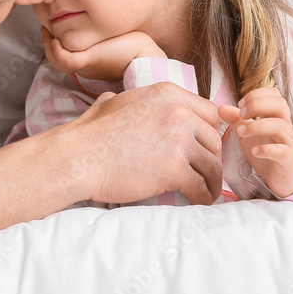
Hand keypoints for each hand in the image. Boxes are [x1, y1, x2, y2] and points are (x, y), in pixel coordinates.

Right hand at [42, 27, 165, 80]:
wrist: (146, 53)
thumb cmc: (133, 42)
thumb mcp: (109, 33)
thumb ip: (96, 28)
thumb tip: (89, 11)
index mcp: (89, 62)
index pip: (63, 54)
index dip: (52, 42)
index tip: (50, 26)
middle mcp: (85, 66)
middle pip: (56, 59)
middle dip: (46, 43)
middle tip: (43, 28)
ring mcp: (86, 65)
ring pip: (57, 61)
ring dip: (47, 47)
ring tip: (45, 30)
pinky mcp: (90, 60)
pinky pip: (65, 60)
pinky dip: (56, 50)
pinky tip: (53, 38)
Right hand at [58, 82, 223, 204]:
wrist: (78, 157)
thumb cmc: (90, 133)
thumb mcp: (113, 101)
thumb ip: (131, 99)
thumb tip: (120, 99)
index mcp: (167, 93)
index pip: (209, 111)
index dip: (208, 131)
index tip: (204, 146)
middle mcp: (178, 112)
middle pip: (214, 138)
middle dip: (211, 156)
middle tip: (205, 170)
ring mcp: (178, 141)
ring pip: (212, 164)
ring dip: (211, 179)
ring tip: (207, 190)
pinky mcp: (174, 169)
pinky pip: (201, 185)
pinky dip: (202, 195)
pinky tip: (197, 200)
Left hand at [218, 87, 292, 198]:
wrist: (284, 178)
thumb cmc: (268, 151)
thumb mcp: (249, 134)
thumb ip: (236, 120)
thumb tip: (221, 107)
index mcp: (276, 117)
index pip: (274, 94)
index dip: (256, 95)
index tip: (241, 105)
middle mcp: (285, 126)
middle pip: (280, 104)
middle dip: (258, 105)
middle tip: (242, 114)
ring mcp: (288, 142)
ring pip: (280, 126)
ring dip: (257, 126)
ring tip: (241, 132)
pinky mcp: (288, 159)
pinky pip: (282, 151)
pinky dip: (266, 149)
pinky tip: (254, 151)